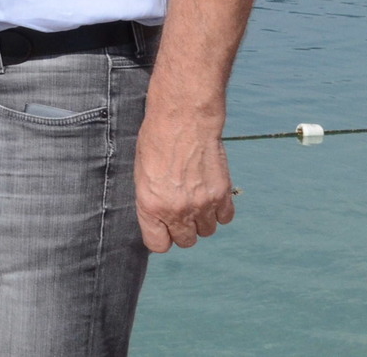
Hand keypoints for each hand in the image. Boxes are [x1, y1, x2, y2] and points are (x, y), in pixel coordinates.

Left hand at [134, 111, 234, 251]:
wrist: (183, 120)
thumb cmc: (156, 141)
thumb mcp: (141, 173)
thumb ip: (151, 201)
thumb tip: (159, 219)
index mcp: (151, 205)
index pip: (158, 245)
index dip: (161, 237)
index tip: (162, 229)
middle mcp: (177, 210)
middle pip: (185, 241)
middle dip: (182, 230)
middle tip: (179, 212)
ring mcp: (202, 204)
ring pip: (207, 232)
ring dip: (201, 220)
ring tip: (195, 199)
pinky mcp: (222, 195)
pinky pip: (225, 218)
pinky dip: (219, 211)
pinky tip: (210, 195)